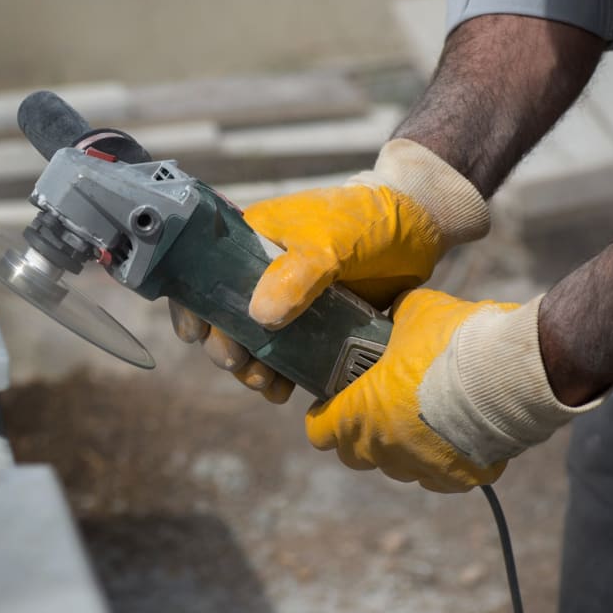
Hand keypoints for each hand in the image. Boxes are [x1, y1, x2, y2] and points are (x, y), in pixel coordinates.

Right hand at [171, 138, 489, 397]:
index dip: (192, 306)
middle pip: (225, 319)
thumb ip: (296, 275)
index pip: (204, 275)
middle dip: (226, 346)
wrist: (419, 230)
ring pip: (255, 344)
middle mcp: (261, 275)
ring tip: (265, 384)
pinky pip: (290, 357)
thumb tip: (260, 318)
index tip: (196, 335)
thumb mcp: (328, 240)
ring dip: (252, 368)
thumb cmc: (365, 220)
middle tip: (237, 364)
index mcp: (251, 243)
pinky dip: (283, 376)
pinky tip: (287, 391)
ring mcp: (289, 303)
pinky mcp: (316, 327)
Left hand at [306, 288, 597, 491]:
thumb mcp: (414, 311)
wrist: (511, 373)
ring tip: (420, 419)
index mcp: (360, 413)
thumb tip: (395, 312)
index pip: (319, 433)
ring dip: (401, 449)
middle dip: (360, 435)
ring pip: (399, 467)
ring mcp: (423, 467)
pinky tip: (454, 436)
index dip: (324, 418)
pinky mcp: (462, 477)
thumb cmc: (451, 341)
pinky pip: (441, 477)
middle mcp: (385, 449)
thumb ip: (395, 317)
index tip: (333, 403)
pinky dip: (443, 460)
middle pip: (356, 454)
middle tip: (376, 409)